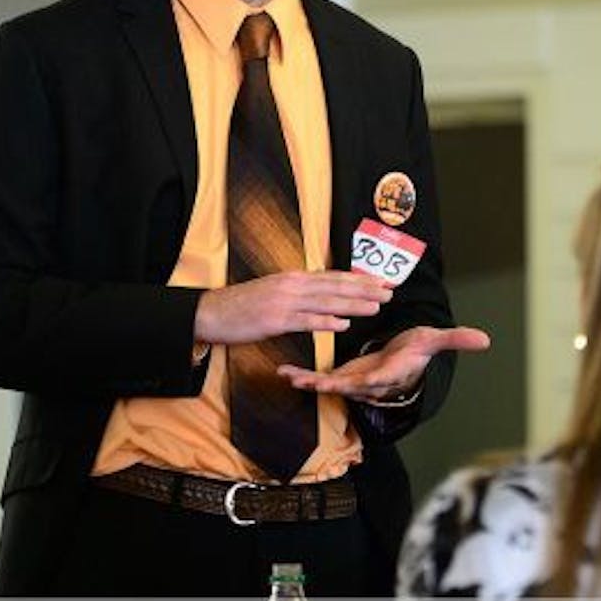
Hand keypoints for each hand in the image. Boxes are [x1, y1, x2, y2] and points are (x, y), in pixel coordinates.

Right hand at [193, 270, 391, 344]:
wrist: (211, 312)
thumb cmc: (241, 305)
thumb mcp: (272, 291)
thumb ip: (297, 292)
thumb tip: (320, 295)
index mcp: (292, 278)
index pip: (332, 276)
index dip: (359, 279)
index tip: (380, 281)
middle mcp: (292, 285)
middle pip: (335, 286)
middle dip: (364, 289)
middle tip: (389, 291)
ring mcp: (284, 302)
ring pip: (326, 302)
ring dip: (353, 304)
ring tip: (376, 306)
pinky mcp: (275, 320)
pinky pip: (305, 321)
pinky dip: (326, 322)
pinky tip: (343, 324)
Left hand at [278, 325, 490, 401]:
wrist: (404, 358)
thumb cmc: (418, 348)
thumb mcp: (435, 340)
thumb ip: (456, 340)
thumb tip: (485, 340)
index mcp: (391, 373)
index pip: (381, 377)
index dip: (367, 379)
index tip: (354, 380)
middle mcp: (370, 382)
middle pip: (349, 386)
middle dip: (329, 385)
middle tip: (309, 383)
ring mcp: (354, 381)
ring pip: (329, 385)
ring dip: (309, 382)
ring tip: (289, 378)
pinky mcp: (342, 377)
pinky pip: (320, 379)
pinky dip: (303, 377)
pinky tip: (284, 373)